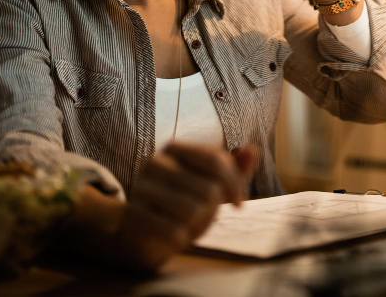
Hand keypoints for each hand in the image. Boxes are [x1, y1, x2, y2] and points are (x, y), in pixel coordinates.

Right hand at [72, 143, 259, 269]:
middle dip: (215, 210)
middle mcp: (155, 162)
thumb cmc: (182, 202)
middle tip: (206, 217)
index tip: (239, 203)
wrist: (140, 230)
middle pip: (209, 189)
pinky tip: (178, 237)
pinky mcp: (133, 216)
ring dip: (199, 225)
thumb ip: (234, 169)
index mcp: (174, 148)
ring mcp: (141, 188)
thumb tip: (252, 151)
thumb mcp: (211, 183)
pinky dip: (183, 238)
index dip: (236, 184)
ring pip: (193, 211)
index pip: (217, 160)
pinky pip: (174, 231)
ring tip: (191, 225)